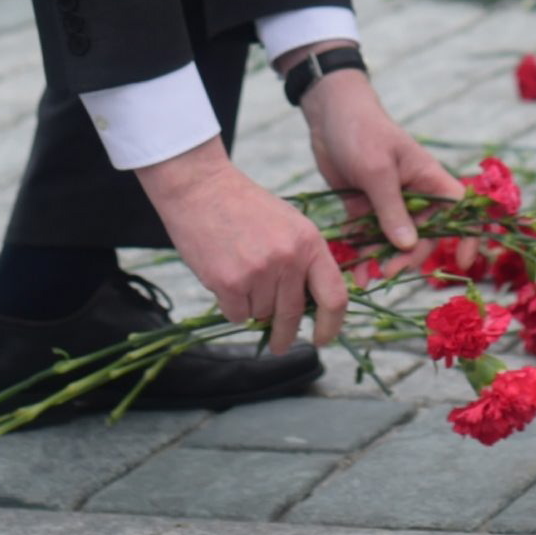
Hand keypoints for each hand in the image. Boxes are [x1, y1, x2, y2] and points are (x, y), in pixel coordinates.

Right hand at [138, 142, 345, 354]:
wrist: (201, 188)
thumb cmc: (245, 207)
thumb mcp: (289, 225)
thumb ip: (304, 261)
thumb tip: (310, 308)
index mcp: (310, 242)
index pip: (334, 296)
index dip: (332, 325)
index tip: (323, 339)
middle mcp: (288, 258)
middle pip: (293, 314)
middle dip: (285, 335)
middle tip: (280, 346)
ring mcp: (259, 271)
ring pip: (261, 314)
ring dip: (252, 306)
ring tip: (240, 273)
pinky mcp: (229, 282)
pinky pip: (237, 315)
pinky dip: (231, 306)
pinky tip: (225, 278)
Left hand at [290, 54, 459, 255]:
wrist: (328, 114)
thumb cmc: (362, 132)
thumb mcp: (378, 170)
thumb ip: (391, 209)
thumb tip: (408, 246)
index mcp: (429, 179)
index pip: (459, 210)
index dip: (466, 237)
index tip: (461, 263)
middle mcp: (414, 194)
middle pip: (423, 235)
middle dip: (408, 257)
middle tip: (387, 271)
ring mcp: (389, 202)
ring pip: (393, 240)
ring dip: (382, 259)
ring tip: (365, 278)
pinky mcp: (364, 206)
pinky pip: (368, 236)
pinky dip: (363, 251)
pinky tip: (354, 268)